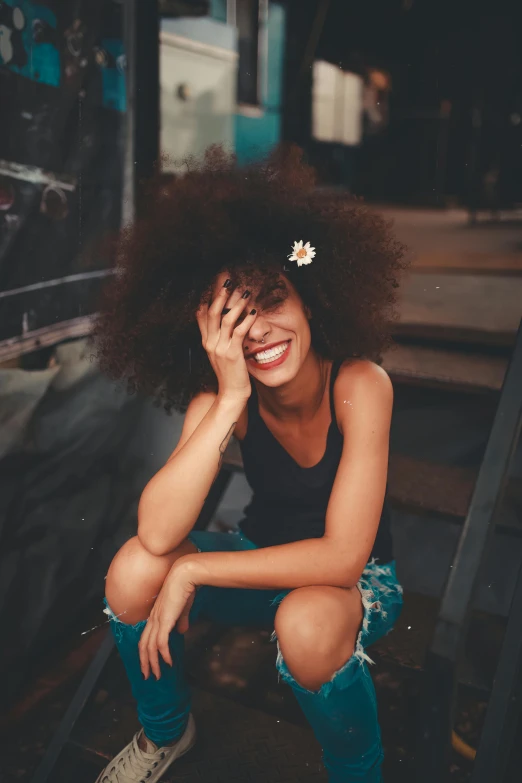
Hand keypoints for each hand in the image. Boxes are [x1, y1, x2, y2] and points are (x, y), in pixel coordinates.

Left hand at [138, 561, 198, 679]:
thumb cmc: (185, 588)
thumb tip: (182, 631)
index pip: (146, 637)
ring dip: (153, 663)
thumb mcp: (183, 608)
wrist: (185, 575)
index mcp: (156, 615)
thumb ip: (181, 620)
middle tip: (148, 676)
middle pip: (143, 645)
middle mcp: (153, 619)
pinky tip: (169, 663)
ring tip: (158, 675)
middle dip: (145, 663)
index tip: (149, 664)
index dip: (146, 652)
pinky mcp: (165, 621)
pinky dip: (164, 655)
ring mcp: (158, 620)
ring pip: (150, 648)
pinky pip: (161, 643)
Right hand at [196, 280, 257, 400]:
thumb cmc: (230, 374)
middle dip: (220, 295)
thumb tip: (226, 323)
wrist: (231, 393)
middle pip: (211, 312)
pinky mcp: (232, 353)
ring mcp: (220, 348)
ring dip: (236, 304)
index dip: (206, 298)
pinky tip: (255, 312)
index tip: (213, 284)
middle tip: (229, 282)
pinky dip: (247, 320)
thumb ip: (220, 338)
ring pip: (225, 319)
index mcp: (206, 342)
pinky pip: (239, 332)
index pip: (201, 315)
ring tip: (245, 293)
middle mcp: (210, 343)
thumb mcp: (220, 354)